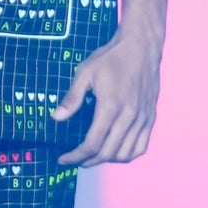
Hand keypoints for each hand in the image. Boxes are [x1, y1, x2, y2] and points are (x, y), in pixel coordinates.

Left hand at [51, 19, 163, 166]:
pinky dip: (127, 155)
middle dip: (88, 161)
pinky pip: (141, 146)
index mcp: (111, 106)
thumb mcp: (85, 72)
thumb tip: (56, 118)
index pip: (92, 144)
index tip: (63, 158)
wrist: (141, 47)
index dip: (76, 156)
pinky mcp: (150, 117)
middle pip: (108, 153)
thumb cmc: (111, 58)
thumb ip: (72, 97)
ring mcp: (142, 118)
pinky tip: (115, 151)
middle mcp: (129, 116)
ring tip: (93, 157)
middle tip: (75, 160)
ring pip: (125, 154)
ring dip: (107, 160)